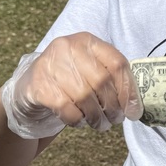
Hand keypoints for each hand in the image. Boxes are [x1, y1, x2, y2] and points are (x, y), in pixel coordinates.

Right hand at [2, 33, 142, 138]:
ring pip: (85, 97)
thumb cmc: (69, 80)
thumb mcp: (90, 70)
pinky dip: (78, 120)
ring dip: (97, 117)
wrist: (29, 86)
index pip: (117, 63)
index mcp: (87, 41)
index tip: (133, 111)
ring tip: (100, 124)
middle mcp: (68, 47)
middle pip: (102, 81)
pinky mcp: (38, 86)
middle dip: (113, 107)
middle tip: (115, 120)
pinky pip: (66, 109)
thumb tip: (136, 108)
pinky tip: (79, 122)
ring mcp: (50, 65)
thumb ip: (112, 81)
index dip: (129, 90)